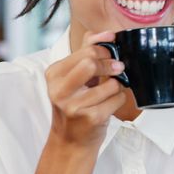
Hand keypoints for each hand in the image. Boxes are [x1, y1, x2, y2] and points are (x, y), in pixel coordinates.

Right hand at [45, 30, 127, 148]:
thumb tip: (106, 33)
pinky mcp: (90, 118)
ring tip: (108, 93)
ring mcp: (73, 106)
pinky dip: (119, 100)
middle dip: (110, 65)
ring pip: (111, 84)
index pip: (86, 51)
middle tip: (117, 69)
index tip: (111, 53)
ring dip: (117, 86)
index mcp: (54, 74)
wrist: (71, 140)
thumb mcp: (75, 76)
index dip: (105, 50)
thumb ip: (87, 51)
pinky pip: (118, 99)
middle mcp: (59, 90)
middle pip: (92, 63)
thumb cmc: (76, 104)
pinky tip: (108, 105)